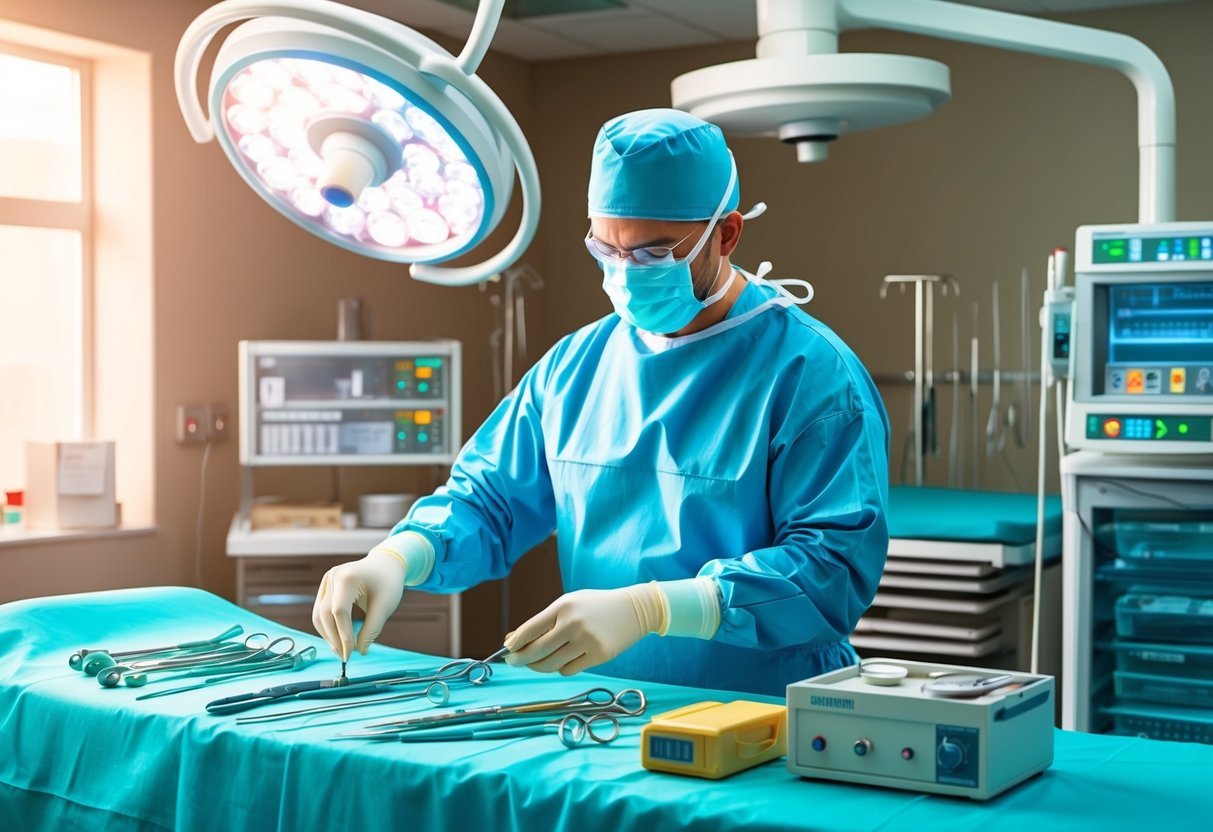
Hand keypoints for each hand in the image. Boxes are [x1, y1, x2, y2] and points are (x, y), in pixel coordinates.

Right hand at [312, 549, 404, 659]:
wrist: (386, 564)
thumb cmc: (388, 583)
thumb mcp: (385, 606)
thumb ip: (372, 629)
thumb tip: (360, 651)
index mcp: (348, 578)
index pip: (339, 611)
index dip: (343, 635)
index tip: (350, 654)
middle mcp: (332, 576)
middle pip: (325, 614)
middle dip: (334, 638)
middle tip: (345, 657)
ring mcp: (327, 580)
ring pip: (319, 615)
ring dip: (328, 635)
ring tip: (341, 651)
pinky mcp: (325, 586)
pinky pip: (320, 610)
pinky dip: (327, 627)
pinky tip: (337, 640)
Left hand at [503, 585, 662, 675]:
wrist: (634, 609)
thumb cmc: (595, 606)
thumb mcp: (570, 604)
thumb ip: (544, 621)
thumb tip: (514, 640)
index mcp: (564, 606)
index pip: (531, 629)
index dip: (515, 643)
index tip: (507, 650)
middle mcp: (574, 623)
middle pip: (537, 651)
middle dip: (520, 659)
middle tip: (513, 662)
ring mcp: (587, 641)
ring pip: (551, 664)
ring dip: (539, 666)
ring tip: (535, 662)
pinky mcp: (599, 656)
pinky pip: (569, 670)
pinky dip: (561, 668)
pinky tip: (564, 659)